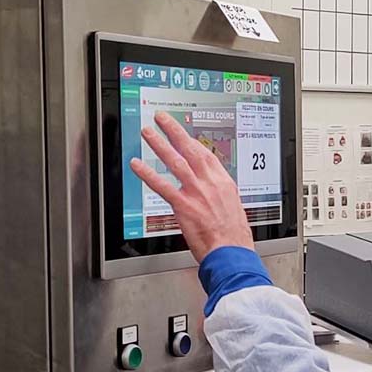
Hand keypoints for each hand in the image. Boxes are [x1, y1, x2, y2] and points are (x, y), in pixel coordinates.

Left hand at [129, 111, 254, 261]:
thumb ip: (220, 195)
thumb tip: (213, 192)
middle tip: (162, 119)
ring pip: (175, 162)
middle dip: (175, 131)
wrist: (232, 252)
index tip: (183, 133)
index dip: (193, 141)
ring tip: (148, 133)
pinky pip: (162, 186)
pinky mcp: (184, 206)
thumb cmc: (234, 237)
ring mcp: (197, 193)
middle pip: (190, 150)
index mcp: (224, 183)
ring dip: (159, 145)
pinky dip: (148, 174)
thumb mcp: (233, 208)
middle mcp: (210, 183)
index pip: (206, 155)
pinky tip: (137, 165)